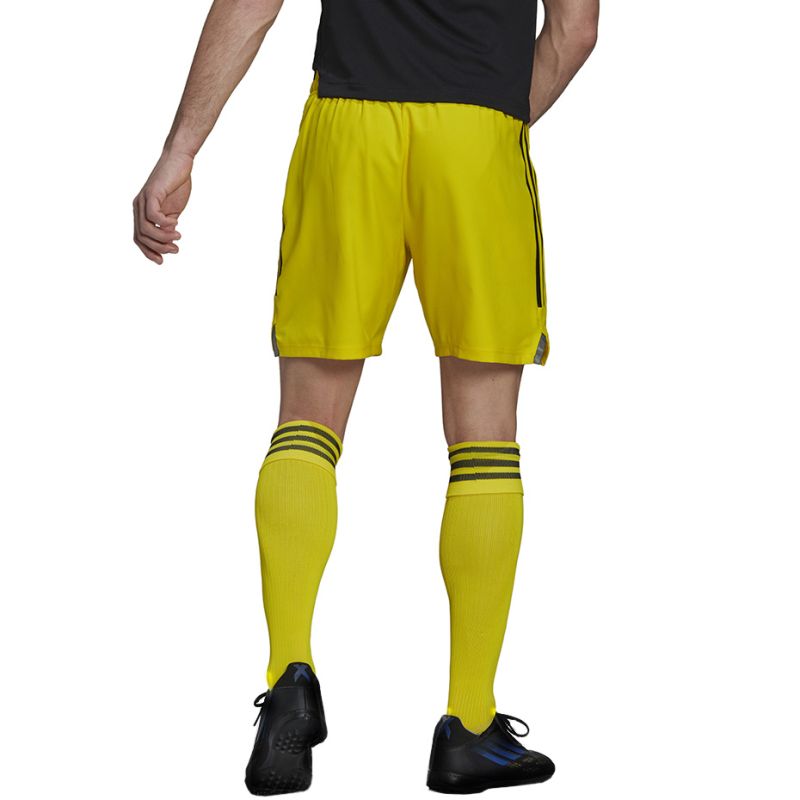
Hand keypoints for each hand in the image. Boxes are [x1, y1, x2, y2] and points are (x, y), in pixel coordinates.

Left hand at [132, 149, 193, 263]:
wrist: (179, 161)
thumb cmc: (177, 184)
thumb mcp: (173, 209)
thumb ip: (169, 223)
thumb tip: (169, 238)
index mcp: (142, 212)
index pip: (139, 238)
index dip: (149, 252)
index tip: (163, 260)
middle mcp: (138, 206)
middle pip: (141, 237)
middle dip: (158, 248)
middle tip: (175, 249)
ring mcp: (143, 200)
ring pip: (145, 229)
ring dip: (163, 238)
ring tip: (177, 238)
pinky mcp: (152, 193)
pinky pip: (153, 215)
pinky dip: (163, 224)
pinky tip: (175, 224)